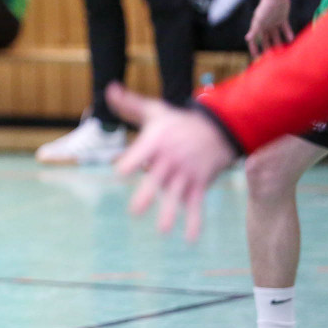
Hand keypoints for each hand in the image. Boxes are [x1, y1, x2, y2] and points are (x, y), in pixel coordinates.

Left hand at [108, 82, 237, 240]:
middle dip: (147, 195)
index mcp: (156, 142)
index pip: (140, 154)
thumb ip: (130, 104)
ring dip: (171, 213)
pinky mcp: (199, 184)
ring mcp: (186, 173)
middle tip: (134, 211)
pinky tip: (191, 239)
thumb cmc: (178, 121)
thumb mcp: (155, 111)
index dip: (131, 162)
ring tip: (163, 231)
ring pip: (176, 195)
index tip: (122, 171)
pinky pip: (196, 204)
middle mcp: (171, 159)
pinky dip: (195, 222)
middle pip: (156, 179)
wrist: (218, 129)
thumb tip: (109, 88)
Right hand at [245, 0, 292, 56]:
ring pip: (276, 36)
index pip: (254, 39)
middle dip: (268, 48)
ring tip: (283, 52)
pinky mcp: (282, 19)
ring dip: (278, 43)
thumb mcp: (259, 19)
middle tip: (272, 58)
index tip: (256, 57)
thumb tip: (247, 39)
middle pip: (266, 39)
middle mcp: (265, 25)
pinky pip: (285, 29)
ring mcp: (274, 22)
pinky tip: (291, 39)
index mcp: (258, 25)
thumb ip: (254, 30)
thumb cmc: (266, 6)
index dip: (255, 48)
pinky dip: (288, 34)